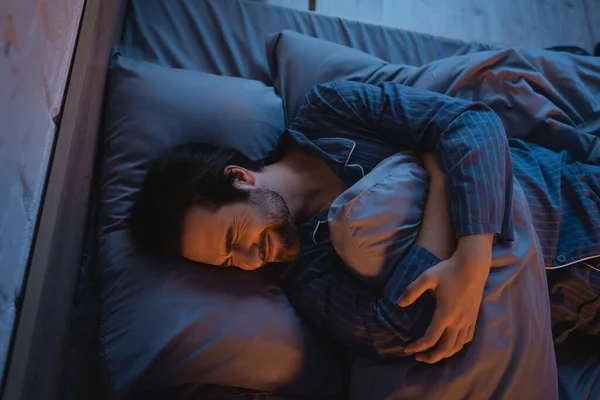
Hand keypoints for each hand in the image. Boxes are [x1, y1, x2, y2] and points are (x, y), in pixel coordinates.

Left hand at [398, 234, 492, 363]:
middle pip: (445, 349)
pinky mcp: (474, 317)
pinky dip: (456, 346)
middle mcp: (458, 321)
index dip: (417, 347)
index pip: (430, 339)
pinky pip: (466, 338)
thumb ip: (412, 290)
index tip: (406, 348)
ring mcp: (468, 320)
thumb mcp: (427, 277)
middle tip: (416, 357)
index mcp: (445, 313)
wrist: (473, 265)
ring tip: (431, 354)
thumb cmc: (449, 270)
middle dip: (430, 357)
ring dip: (443, 354)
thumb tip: (399, 303)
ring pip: (457, 346)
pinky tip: (449, 343)